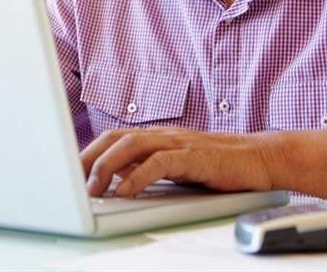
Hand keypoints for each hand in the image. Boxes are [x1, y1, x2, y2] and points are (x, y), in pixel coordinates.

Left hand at [80, 127, 274, 196]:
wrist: (258, 157)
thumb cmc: (218, 164)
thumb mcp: (177, 165)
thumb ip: (148, 166)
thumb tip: (115, 178)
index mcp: (158, 137)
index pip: (114, 137)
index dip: (88, 152)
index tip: (68, 172)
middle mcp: (164, 135)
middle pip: (116, 137)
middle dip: (89, 157)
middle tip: (69, 181)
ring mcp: (179, 143)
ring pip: (133, 144)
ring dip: (107, 166)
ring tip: (91, 189)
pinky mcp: (195, 156)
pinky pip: (161, 162)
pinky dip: (139, 176)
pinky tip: (126, 191)